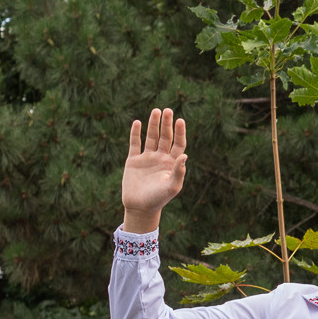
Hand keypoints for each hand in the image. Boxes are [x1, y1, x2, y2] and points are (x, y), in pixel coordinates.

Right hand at [122, 107, 185, 230]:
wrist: (140, 207)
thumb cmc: (159, 199)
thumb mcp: (171, 187)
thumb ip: (178, 172)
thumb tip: (184, 155)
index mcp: (172, 163)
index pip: (178, 144)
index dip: (180, 132)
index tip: (180, 120)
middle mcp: (160, 158)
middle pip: (165, 137)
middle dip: (166, 124)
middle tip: (168, 110)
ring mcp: (147, 158)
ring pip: (151, 137)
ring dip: (153, 124)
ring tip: (156, 111)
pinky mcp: (133, 160)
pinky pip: (135, 144)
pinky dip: (135, 133)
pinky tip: (137, 122)